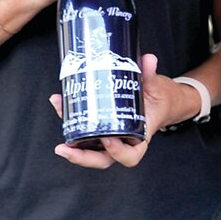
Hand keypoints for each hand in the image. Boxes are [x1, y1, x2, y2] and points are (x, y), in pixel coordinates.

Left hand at [51, 51, 175, 169]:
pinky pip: (84, 132)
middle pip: (104, 159)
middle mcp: (123, 141)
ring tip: (58, 137)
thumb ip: (150, 75)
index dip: (118, 152)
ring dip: (72, 146)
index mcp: (140, 137)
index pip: (130, 156)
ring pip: (90, 149)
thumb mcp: (158, 88)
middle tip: (66, 149)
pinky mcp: (102, 128)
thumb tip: (149, 59)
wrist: (162, 101)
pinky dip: (70, 122)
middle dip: (83, 158)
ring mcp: (111, 137)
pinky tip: (60, 105)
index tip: (108, 139)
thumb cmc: (161, 100)